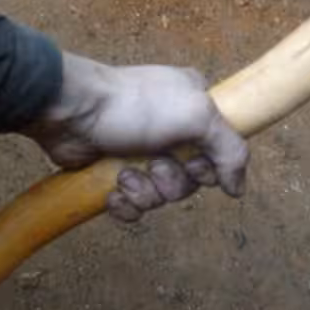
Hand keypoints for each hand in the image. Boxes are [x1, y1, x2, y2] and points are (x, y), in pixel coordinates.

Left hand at [22, 52, 248, 221]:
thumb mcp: (197, 116)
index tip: (192, 161)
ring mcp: (144, 150)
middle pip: (191, 180)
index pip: (220, 151)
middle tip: (154, 165)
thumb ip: (230, 149)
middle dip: (171, 181)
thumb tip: (237, 190)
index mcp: (197, 107)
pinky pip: (135, 204)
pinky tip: (113, 189)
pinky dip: (125, 203)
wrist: (71, 111)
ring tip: (125, 175)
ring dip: (145, 191)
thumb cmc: (136, 106)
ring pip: (162, 194)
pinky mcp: (118, 171)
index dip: (207, 167)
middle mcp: (174, 129)